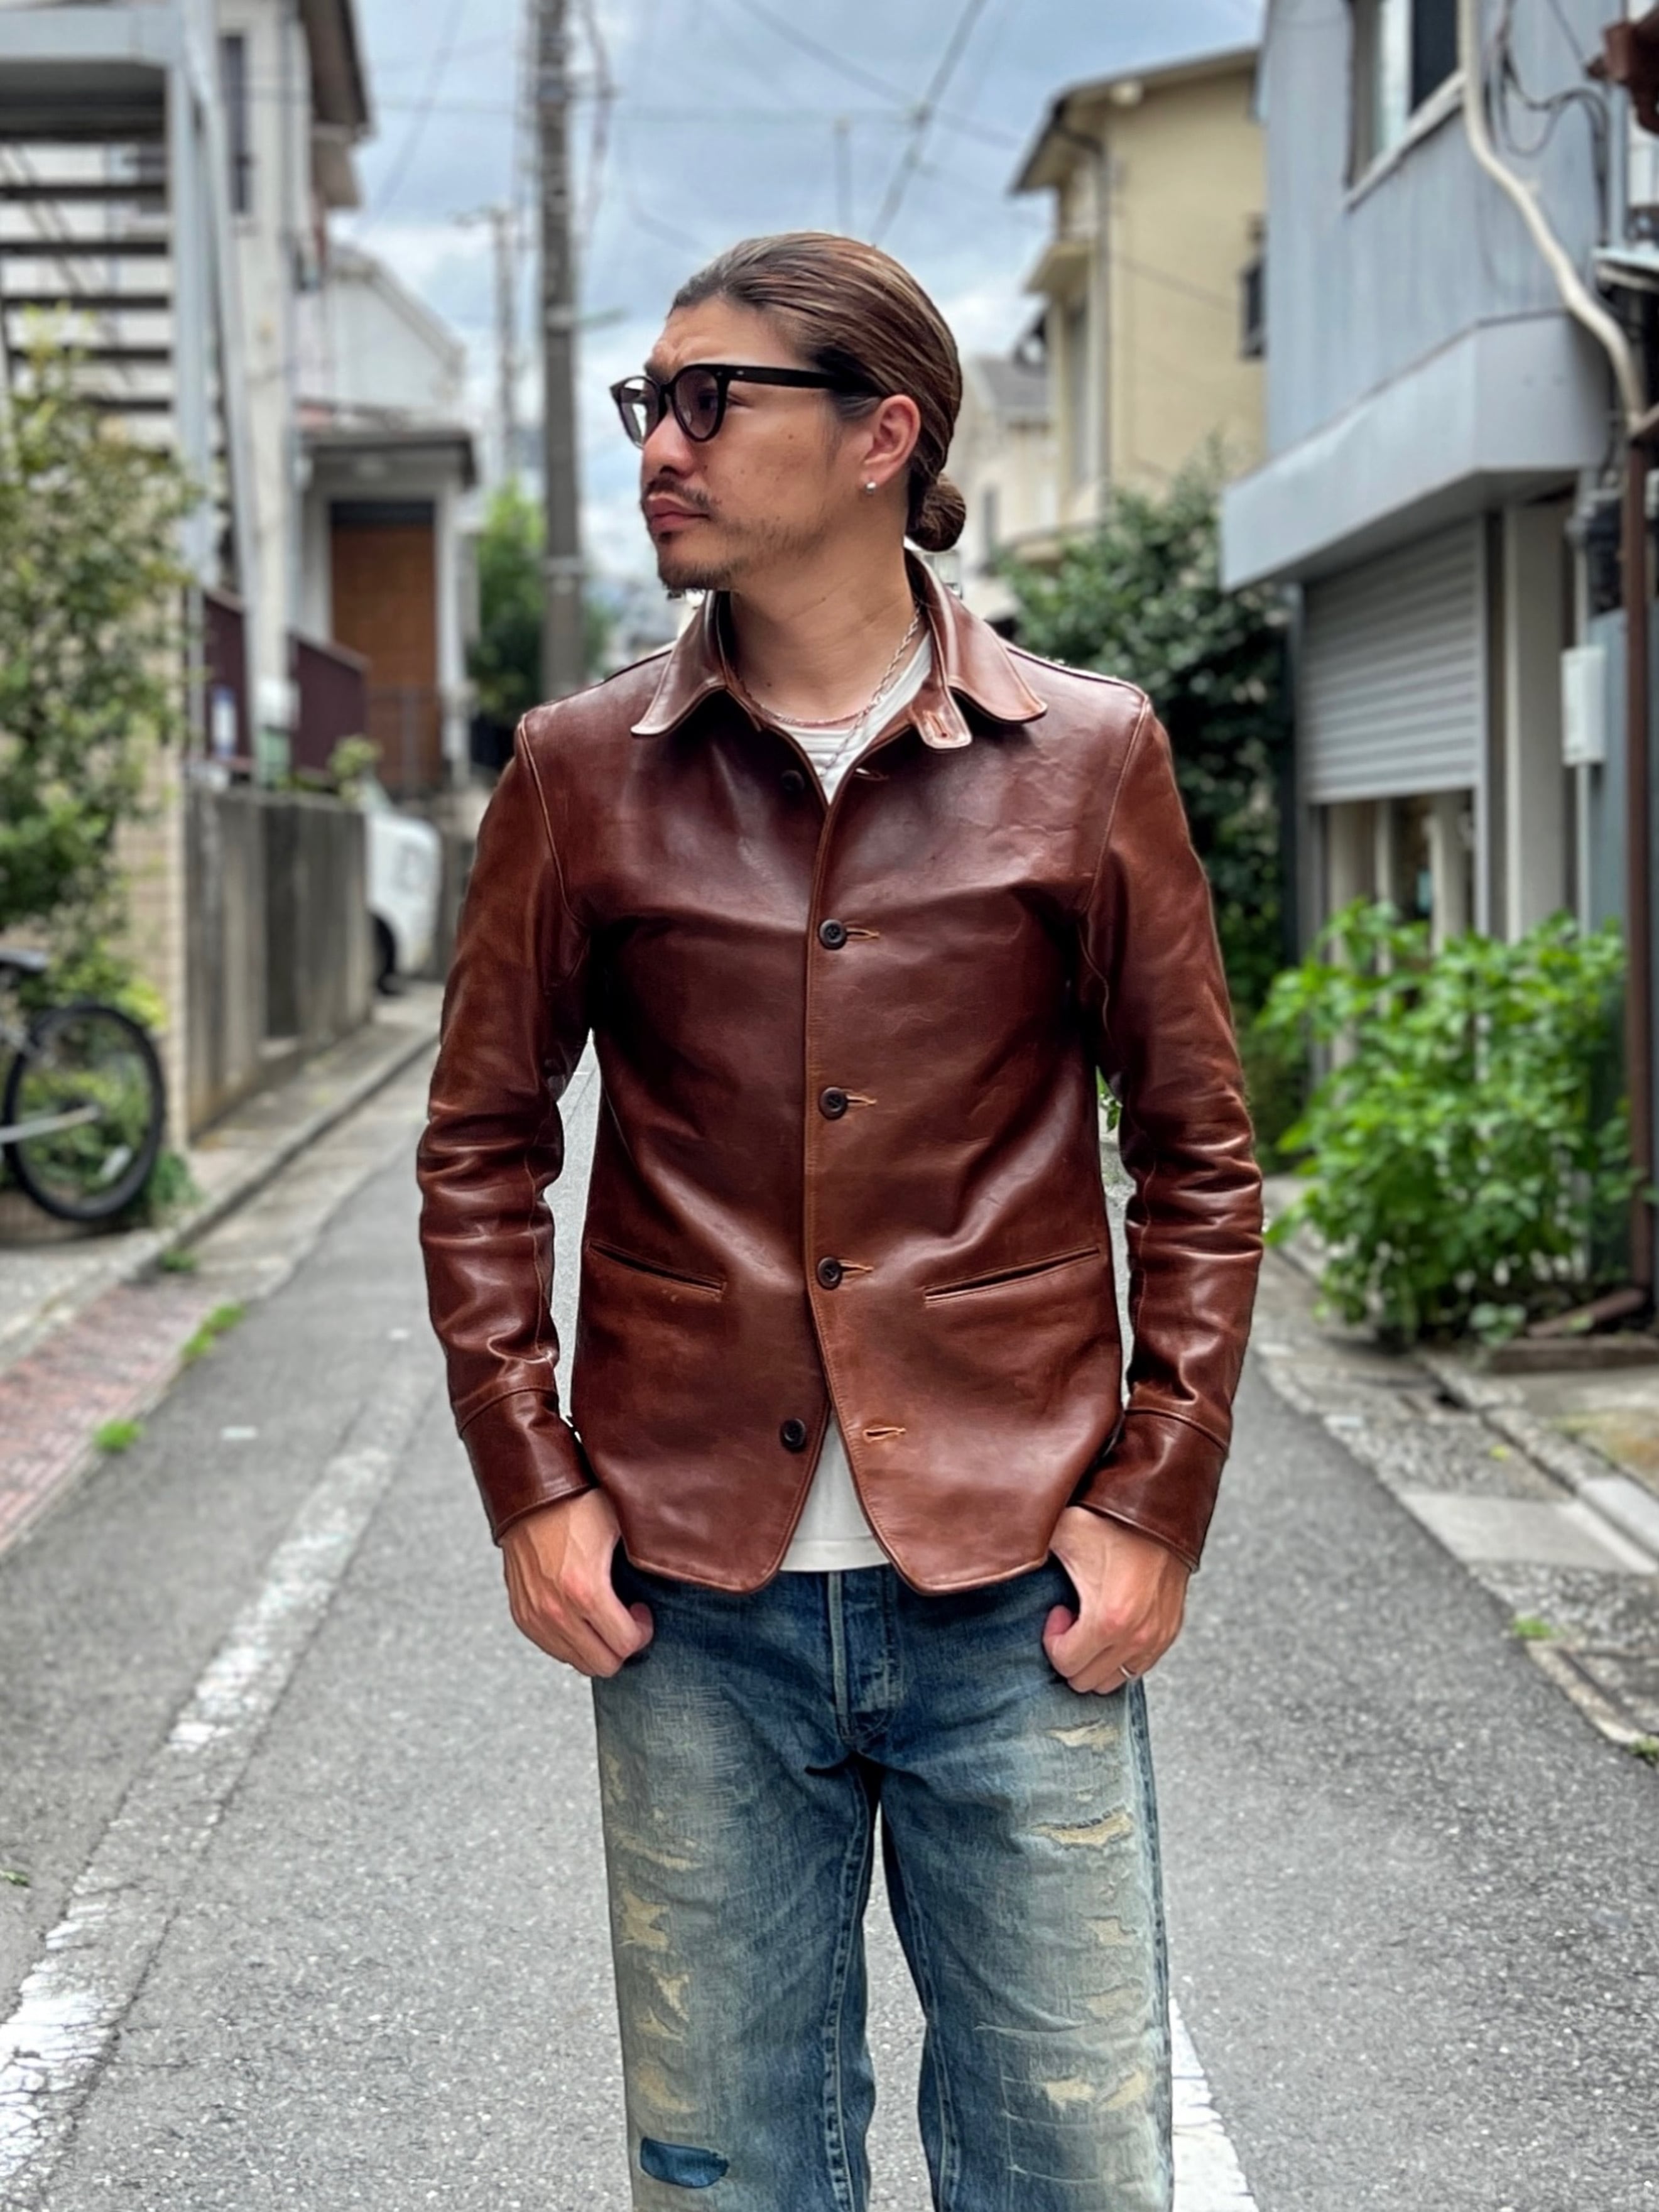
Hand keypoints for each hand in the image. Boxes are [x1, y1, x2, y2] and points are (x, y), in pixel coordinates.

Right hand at [500, 1488, 653, 1677]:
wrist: (529, 1499)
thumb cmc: (578, 1507)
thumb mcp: (620, 1524)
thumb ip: (646, 1553)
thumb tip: (678, 1564)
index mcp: (586, 1590)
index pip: (625, 1644)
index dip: (643, 1632)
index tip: (641, 1611)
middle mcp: (557, 1611)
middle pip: (603, 1665)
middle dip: (622, 1646)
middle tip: (625, 1619)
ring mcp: (536, 1617)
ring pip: (578, 1663)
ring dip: (597, 1646)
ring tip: (602, 1616)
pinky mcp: (522, 1617)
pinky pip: (554, 1650)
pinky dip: (572, 1642)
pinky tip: (580, 1615)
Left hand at [1042, 1506, 1189, 1695]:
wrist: (1159, 1508)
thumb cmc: (1109, 1521)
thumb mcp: (1063, 1532)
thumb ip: (1027, 1547)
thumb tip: (1000, 1550)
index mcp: (1106, 1621)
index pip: (1067, 1665)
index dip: (1053, 1640)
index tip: (1058, 1611)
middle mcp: (1136, 1638)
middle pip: (1088, 1681)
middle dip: (1072, 1654)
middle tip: (1072, 1619)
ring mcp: (1156, 1638)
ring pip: (1115, 1681)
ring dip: (1095, 1660)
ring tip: (1092, 1623)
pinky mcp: (1170, 1633)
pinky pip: (1139, 1667)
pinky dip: (1120, 1656)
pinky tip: (1113, 1623)